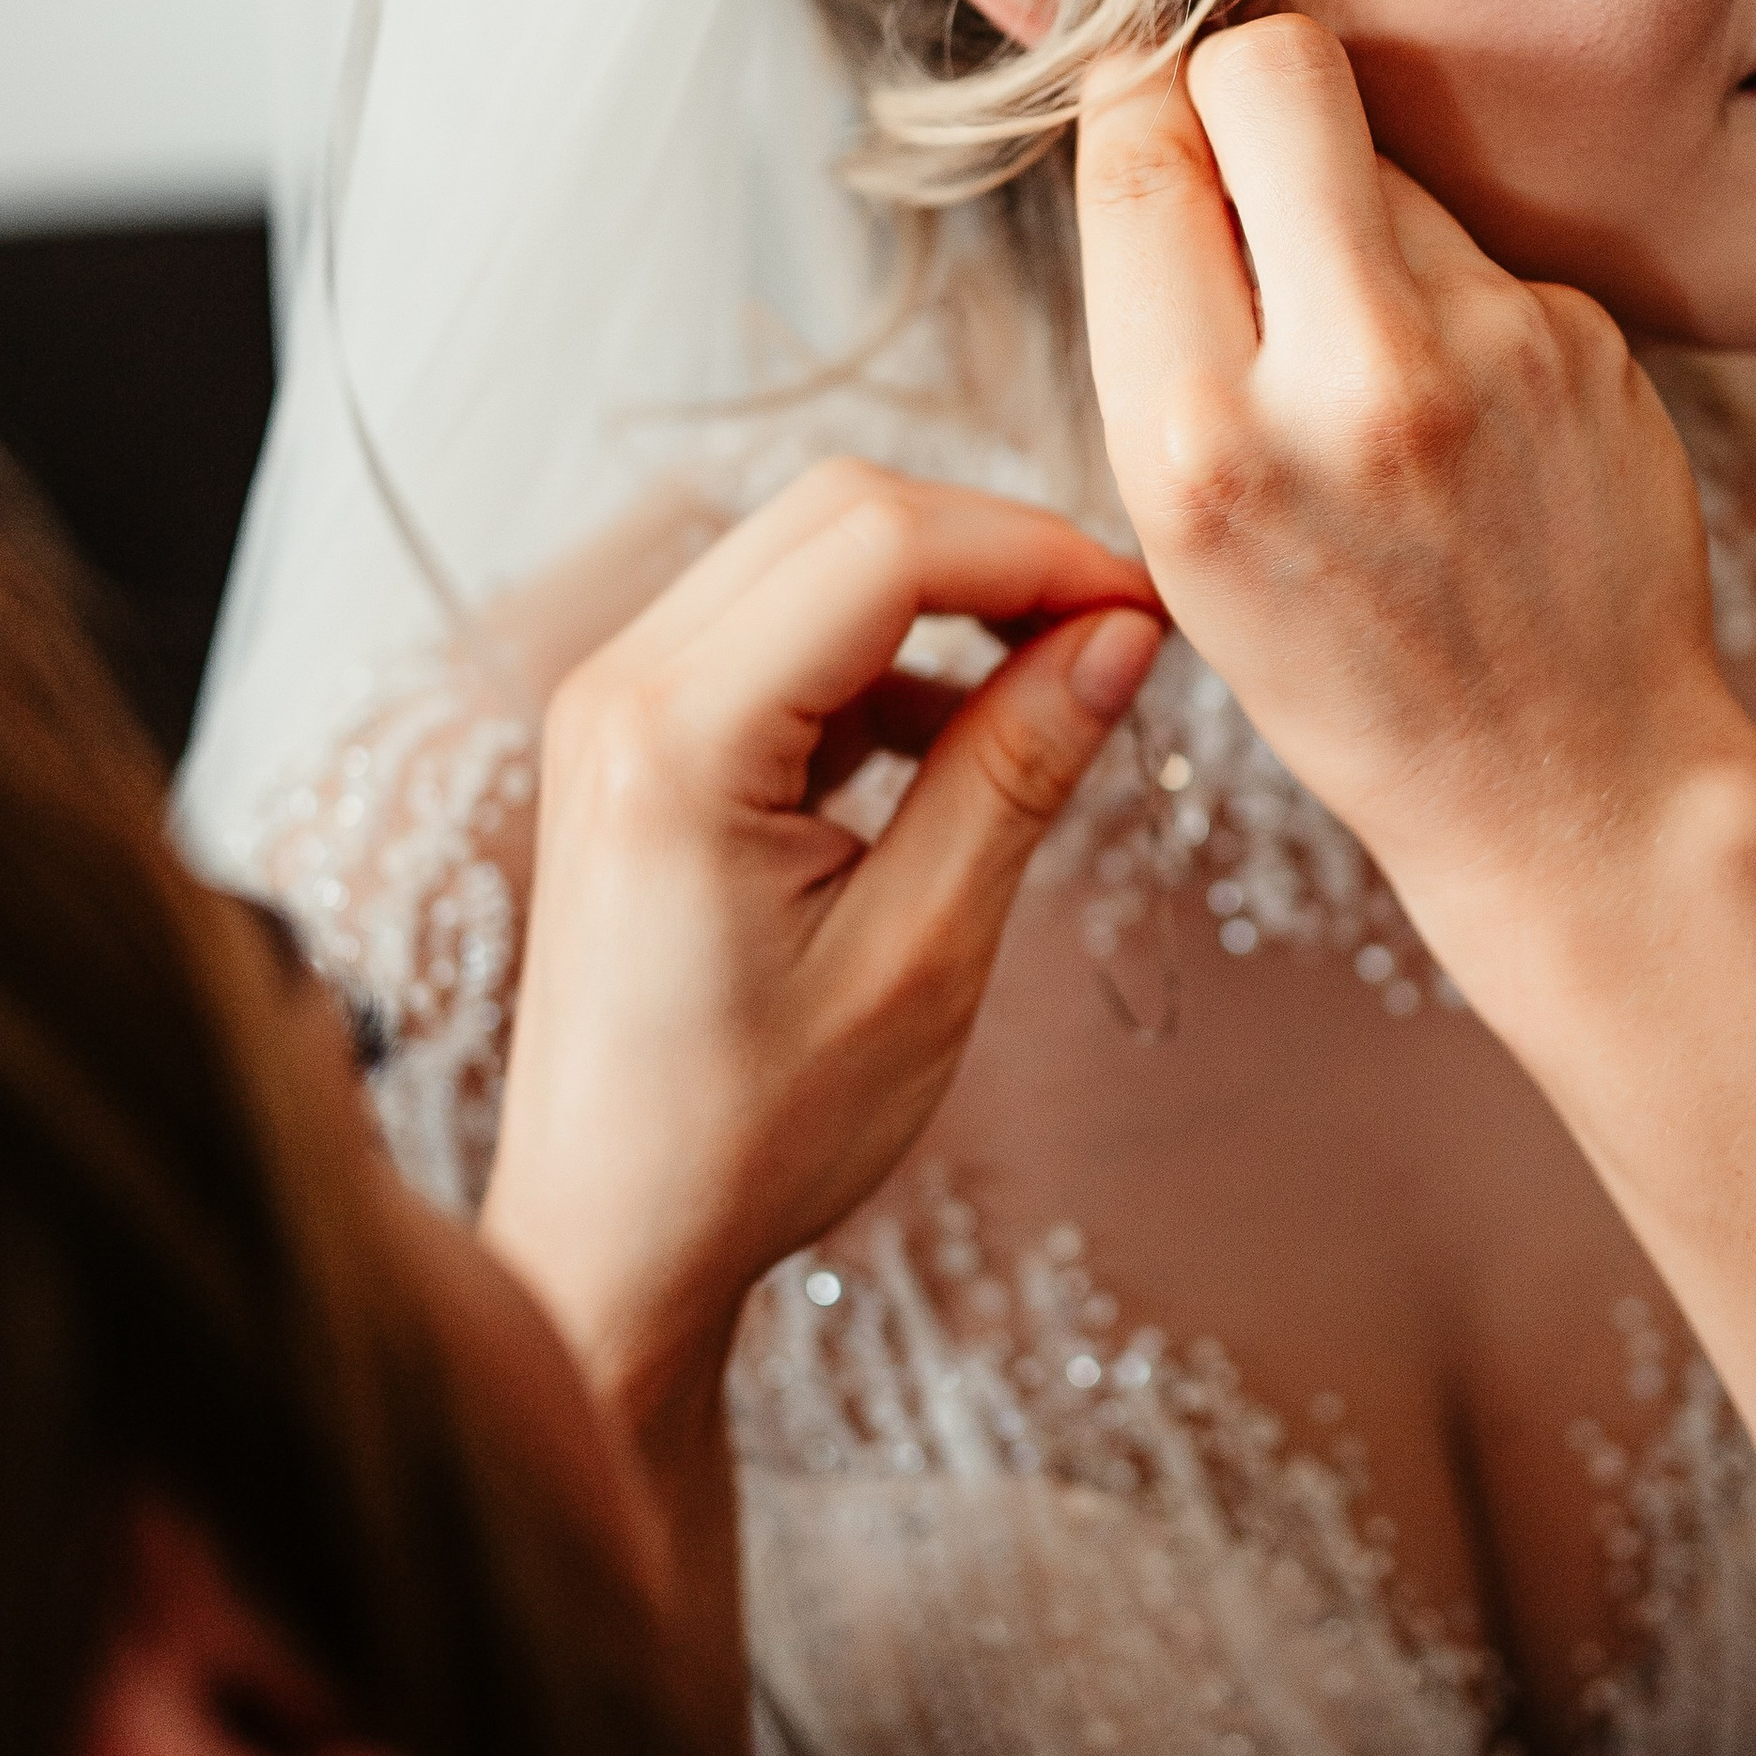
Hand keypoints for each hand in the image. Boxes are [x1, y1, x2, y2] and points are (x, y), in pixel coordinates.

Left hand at [479, 458, 1159, 1445]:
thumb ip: (1014, 773)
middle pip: (837, 516)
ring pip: (807, 557)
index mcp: (675, 738)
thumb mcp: (920, 957)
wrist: (608, 1240)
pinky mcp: (632, 738)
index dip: (1033, 552)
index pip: (879, 544)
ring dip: (939, 598)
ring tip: (1052, 692)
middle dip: (992, 553)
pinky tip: (955, 744)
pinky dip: (880, 656)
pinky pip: (775, 630)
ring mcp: (613, 705)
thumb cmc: (752, 1133)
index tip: (1147, 614)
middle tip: (1116, 638)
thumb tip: (1122, 637)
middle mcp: (620, 687)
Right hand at [1075, 18, 1755, 967]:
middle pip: (1272, 69)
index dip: (1133, 97)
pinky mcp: (1585, 336)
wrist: (1564, 783)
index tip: (1145, 103)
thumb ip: (1165, 336)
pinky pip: (1478, 241)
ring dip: (1357, 212)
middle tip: (1249, 145)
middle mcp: (1345, 382)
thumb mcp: (1186, 544)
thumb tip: (1159, 116)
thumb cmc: (1349, 670)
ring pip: (1384, 153)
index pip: (1137, 150)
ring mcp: (1488, 348)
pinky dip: (1453, 291)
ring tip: (1376, 356)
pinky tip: (1469, 407)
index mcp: (1199, 445)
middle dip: (1241, 76)